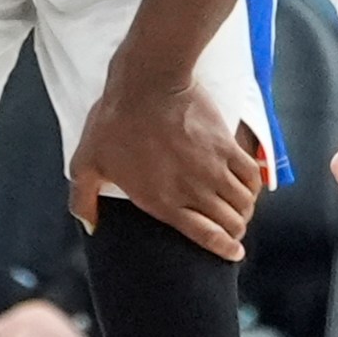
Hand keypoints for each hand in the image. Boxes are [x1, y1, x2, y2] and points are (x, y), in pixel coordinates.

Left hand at [70, 74, 259, 261]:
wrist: (146, 83)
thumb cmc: (114, 122)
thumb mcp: (87, 163)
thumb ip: (83, 199)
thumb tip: (89, 226)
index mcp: (162, 202)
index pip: (206, 236)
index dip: (225, 248)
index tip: (234, 253)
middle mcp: (194, 191)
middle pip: (231, 222)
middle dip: (236, 230)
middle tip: (234, 229)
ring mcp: (213, 169)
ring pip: (244, 201)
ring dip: (246, 209)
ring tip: (242, 209)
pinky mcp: (226, 145)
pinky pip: (251, 174)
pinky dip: (254, 184)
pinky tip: (250, 186)